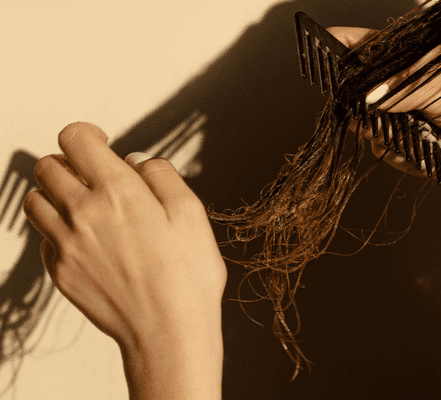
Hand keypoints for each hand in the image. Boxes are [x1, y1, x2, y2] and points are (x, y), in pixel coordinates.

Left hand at [23, 122, 226, 351]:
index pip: (75, 139)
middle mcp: (82, 214)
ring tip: (84, 204)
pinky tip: (86, 239)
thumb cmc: (187, 274)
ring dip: (55, 193)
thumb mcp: (191, 213)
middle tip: (94, 176)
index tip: (101, 142)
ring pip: (35, 201)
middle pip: (47, 166)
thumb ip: (161, 175)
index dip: (87, 133)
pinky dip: (57, 229)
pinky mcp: (60, 272)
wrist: (168, 332)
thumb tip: (137, 160)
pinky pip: (43, 238)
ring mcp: (66, 245)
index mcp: (117, 192)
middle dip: (69, 162)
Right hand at [327, 26, 440, 178]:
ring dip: (387, 140)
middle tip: (384, 119)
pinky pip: (382, 150)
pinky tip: (417, 150)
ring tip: (415, 137)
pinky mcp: (399, 137)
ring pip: (367, 129)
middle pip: (354, 97)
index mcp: (401, 60)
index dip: (338, 48)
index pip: (360, 47)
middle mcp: (393, 86)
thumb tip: (370, 95)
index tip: (322, 53)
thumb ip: (404, 86)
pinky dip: (399, 155)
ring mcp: (394, 113)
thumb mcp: (440, 82)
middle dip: (366, 114)